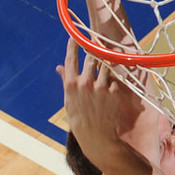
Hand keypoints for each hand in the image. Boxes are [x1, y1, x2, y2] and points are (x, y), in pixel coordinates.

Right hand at [58, 39, 156, 174]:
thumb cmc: (80, 119)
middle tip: (97, 55)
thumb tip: (59, 68)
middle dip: (94, 55)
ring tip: (105, 77)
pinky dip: (113, 84)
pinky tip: (110, 95)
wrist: (97, 137)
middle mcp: (85, 83)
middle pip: (91, 58)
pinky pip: (115, 81)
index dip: (73, 45)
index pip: (70, 58)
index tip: (76, 36)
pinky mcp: (113, 92)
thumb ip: (66, 81)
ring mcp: (100, 87)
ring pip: (105, 67)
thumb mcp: (69, 101)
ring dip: (106, 68)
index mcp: (70, 84)